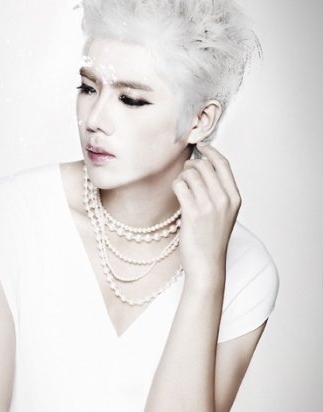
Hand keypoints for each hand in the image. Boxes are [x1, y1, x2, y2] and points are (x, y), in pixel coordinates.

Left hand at [172, 144, 240, 277]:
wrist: (207, 264)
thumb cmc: (212, 240)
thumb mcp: (225, 214)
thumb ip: (219, 193)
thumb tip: (203, 168)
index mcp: (235, 198)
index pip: (224, 165)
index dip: (211, 152)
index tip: (201, 147)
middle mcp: (224, 199)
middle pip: (205, 166)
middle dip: (192, 165)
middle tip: (186, 172)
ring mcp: (209, 206)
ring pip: (191, 174)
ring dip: (182, 176)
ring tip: (181, 185)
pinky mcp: (193, 213)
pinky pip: (180, 185)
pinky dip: (176, 185)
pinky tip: (177, 192)